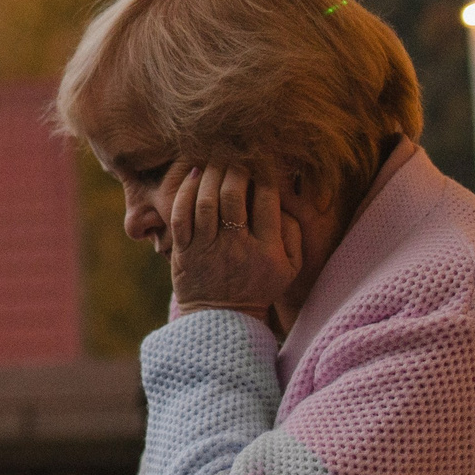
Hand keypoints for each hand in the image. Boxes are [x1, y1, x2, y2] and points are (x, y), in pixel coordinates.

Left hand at [167, 162, 301, 318]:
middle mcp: (237, 248)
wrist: (223, 321)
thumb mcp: (290, 267)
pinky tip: (195, 176)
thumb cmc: (260, 286)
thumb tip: (284, 200)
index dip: (264, 173)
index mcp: (267, 249)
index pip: (266, 200)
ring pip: (205, 202)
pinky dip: (185, 192)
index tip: (262, 160)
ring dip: (210, 174)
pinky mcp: (184, 252)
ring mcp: (208, 249)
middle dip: (234, 168)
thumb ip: (293, 233)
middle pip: (233, 195)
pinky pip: (181, 216)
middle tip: (234, 154)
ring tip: (214, 159)